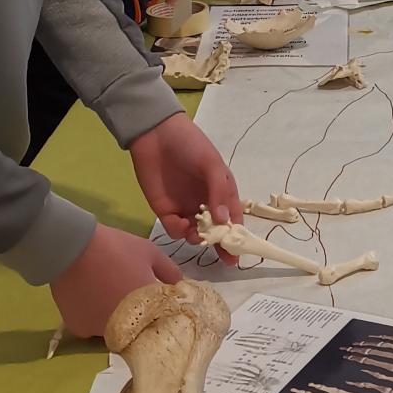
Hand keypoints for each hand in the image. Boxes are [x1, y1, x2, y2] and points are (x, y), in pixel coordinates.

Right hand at [49, 222, 181, 338]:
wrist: (73, 247)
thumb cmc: (116, 248)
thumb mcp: (150, 253)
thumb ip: (169, 272)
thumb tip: (178, 286)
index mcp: (149, 311)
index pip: (163, 323)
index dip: (160, 314)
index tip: (157, 304)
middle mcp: (127, 328)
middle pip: (138, 330)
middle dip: (138, 318)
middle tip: (130, 297)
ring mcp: (102, 332)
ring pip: (115, 330)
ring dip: (116, 318)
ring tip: (108, 295)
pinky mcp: (80, 330)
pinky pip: (92, 327)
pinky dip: (95, 318)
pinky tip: (92, 299)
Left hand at [129, 110, 240, 253]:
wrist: (155, 134)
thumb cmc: (191, 145)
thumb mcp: (211, 164)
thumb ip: (218, 192)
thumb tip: (224, 220)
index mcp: (221, 192)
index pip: (232, 219)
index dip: (235, 237)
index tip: (236, 255)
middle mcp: (205, 204)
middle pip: (215, 232)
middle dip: (219, 246)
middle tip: (221, 258)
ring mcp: (185, 208)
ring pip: (195, 234)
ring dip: (197, 238)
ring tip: (196, 235)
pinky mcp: (165, 210)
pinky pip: (174, 229)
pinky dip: (178, 231)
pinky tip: (179, 224)